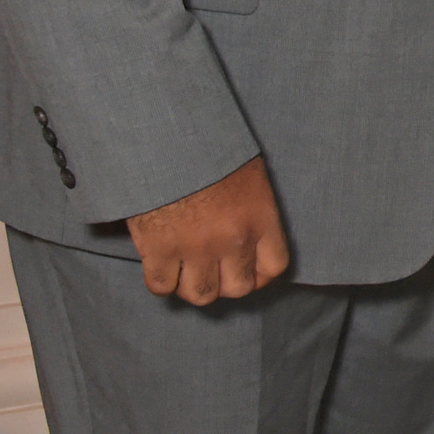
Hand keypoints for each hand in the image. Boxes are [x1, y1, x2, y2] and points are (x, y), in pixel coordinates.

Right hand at [124, 155, 290, 303]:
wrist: (167, 140)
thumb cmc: (209, 148)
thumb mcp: (248, 172)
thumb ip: (253, 208)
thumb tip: (248, 234)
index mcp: (260, 217)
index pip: (274, 266)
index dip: (260, 275)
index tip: (248, 271)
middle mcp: (233, 239)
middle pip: (237, 288)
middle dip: (226, 283)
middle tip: (213, 270)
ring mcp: (195, 248)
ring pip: (201, 294)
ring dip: (194, 286)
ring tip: (187, 270)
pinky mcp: (159, 249)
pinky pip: (162, 286)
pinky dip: (162, 282)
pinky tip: (162, 267)